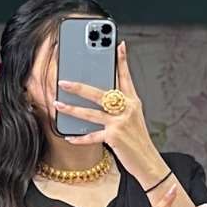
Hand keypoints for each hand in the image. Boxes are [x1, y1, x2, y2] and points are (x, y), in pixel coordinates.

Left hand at [53, 40, 160, 178]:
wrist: (148, 162)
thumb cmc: (138, 140)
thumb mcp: (134, 118)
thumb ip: (121, 106)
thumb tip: (104, 98)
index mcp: (133, 101)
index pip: (125, 77)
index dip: (122, 60)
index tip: (118, 45)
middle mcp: (127, 108)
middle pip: (100, 93)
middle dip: (80, 87)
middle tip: (64, 82)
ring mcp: (120, 122)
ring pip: (91, 113)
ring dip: (72, 109)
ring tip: (58, 105)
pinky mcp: (115, 137)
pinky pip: (92, 136)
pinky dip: (80, 138)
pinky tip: (69, 136)